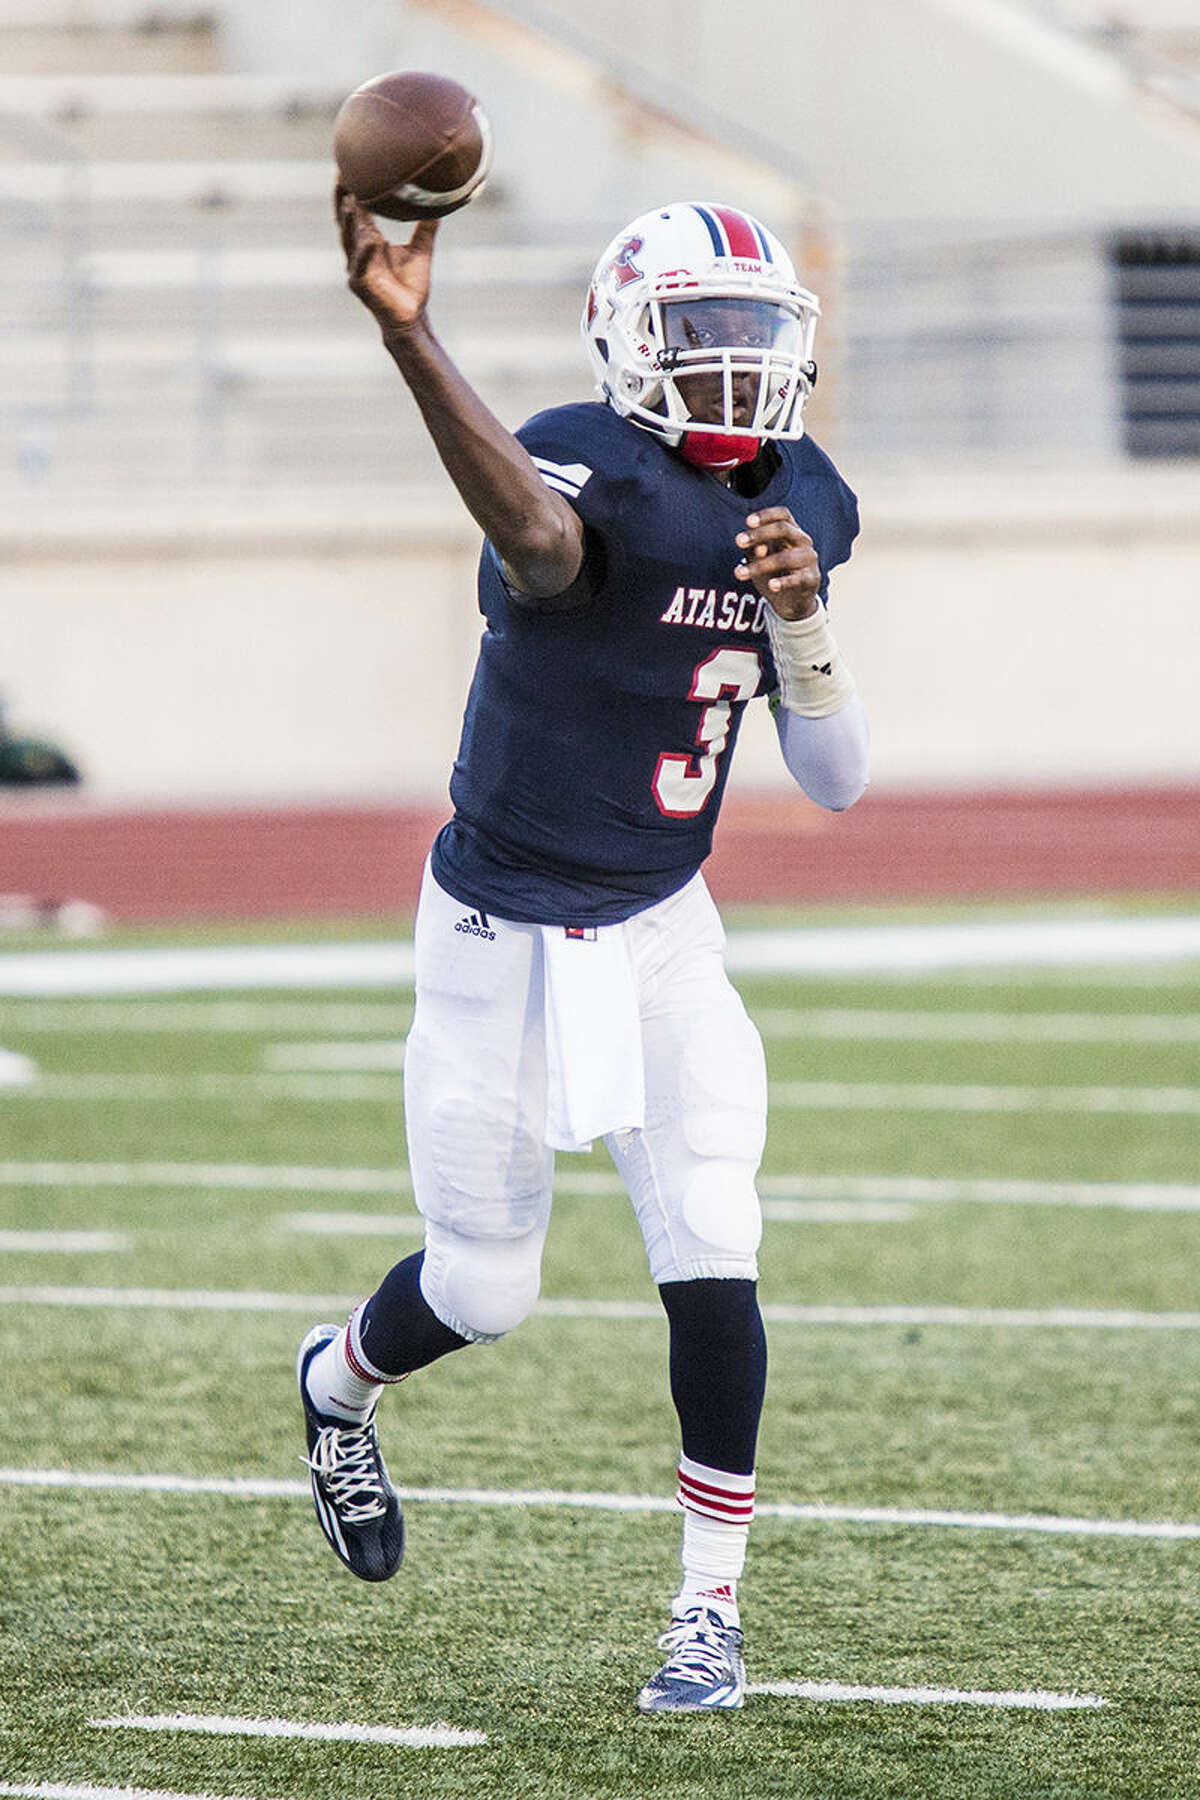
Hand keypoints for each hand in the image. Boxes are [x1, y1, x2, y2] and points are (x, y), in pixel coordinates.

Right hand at [335, 183, 437, 337]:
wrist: (412, 317)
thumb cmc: (412, 287)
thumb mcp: (421, 250)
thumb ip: (426, 227)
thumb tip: (440, 203)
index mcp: (368, 242)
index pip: (356, 212)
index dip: (350, 191)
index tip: (349, 167)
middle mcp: (357, 253)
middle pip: (345, 221)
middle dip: (342, 198)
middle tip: (342, 174)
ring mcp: (357, 268)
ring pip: (350, 240)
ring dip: (350, 220)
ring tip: (351, 200)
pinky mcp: (361, 285)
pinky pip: (362, 265)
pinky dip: (366, 251)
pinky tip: (371, 238)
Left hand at [734, 507, 821, 618]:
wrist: (793, 600)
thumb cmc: (773, 572)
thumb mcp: (758, 558)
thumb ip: (754, 550)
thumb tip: (758, 548)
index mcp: (791, 531)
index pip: (783, 515)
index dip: (766, 515)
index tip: (748, 522)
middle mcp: (803, 541)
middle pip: (784, 529)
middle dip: (759, 534)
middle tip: (738, 541)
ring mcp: (809, 559)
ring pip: (784, 558)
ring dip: (759, 566)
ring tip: (739, 574)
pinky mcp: (811, 579)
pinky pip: (797, 579)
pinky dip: (783, 583)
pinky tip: (771, 585)